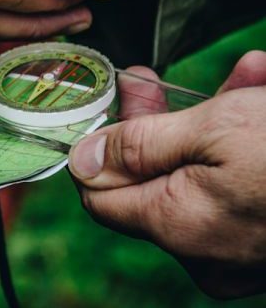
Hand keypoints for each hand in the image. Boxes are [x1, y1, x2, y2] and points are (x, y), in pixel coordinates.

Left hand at [69, 51, 265, 297]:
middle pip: (151, 179)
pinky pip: (238, 188)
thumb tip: (81, 158)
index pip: (100, 194)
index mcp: (176, 226)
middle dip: (158, 120)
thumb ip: (139, 145)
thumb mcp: (214, 129)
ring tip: (243, 77)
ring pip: (200, 175)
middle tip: (152, 78)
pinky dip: (244, 144)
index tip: (111, 103)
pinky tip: (263, 93)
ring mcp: (238, 251)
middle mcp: (202, 250)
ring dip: (212, 119)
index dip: (99, 144)